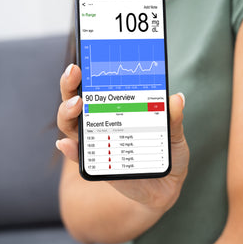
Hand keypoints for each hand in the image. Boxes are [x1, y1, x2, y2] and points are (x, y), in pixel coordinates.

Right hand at [56, 63, 189, 211]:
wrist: (166, 184)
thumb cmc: (168, 152)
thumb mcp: (175, 135)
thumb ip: (173, 119)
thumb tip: (177, 98)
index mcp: (119, 106)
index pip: (97, 85)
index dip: (87, 71)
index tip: (84, 60)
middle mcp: (102, 120)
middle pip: (76, 99)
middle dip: (70, 84)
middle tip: (75, 73)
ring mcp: (96, 141)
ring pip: (71, 123)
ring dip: (67, 112)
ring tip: (76, 105)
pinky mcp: (95, 164)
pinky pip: (78, 156)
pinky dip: (69, 149)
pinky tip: (66, 144)